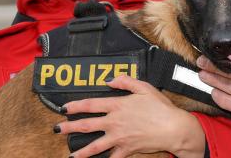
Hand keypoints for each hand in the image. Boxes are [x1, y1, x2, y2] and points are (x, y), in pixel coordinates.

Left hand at [55, 75, 205, 157]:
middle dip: (69, 127)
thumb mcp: (144, 87)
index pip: (90, 105)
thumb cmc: (161, 108)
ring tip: (71, 155)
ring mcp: (119, 138)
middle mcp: (115, 122)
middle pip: (87, 125)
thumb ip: (125, 81)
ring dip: (81, 151)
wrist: (173, 128)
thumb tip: (110, 80)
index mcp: (117, 106)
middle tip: (57, 129)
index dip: (75, 106)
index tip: (65, 108)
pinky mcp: (127, 150)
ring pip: (95, 146)